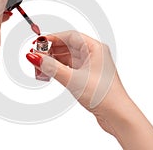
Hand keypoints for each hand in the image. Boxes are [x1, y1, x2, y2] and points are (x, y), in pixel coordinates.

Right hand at [26, 31, 152, 148]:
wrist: (117, 115)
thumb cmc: (104, 96)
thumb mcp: (73, 79)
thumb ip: (52, 67)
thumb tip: (35, 57)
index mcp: (95, 49)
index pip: (70, 36)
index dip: (53, 38)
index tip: (38, 42)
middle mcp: (94, 54)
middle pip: (67, 46)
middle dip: (51, 50)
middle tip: (36, 56)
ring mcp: (91, 66)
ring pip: (67, 57)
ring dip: (53, 61)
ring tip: (40, 66)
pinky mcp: (87, 76)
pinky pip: (69, 67)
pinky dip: (58, 69)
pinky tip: (50, 73)